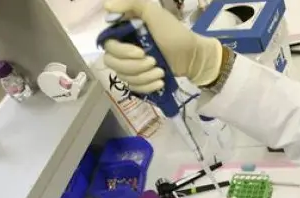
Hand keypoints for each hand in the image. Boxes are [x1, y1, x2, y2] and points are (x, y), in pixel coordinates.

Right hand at [102, 0, 222, 91]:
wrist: (193, 56)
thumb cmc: (174, 33)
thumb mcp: (154, 13)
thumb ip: (131, 3)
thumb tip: (106, 6)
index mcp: (123, 32)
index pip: (108, 45)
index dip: (122, 52)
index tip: (141, 52)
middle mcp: (122, 49)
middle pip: (112, 63)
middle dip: (134, 66)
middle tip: (154, 62)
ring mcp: (130, 66)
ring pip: (124, 77)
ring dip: (144, 76)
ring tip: (161, 72)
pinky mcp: (139, 79)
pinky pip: (134, 88)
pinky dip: (148, 86)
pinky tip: (160, 82)